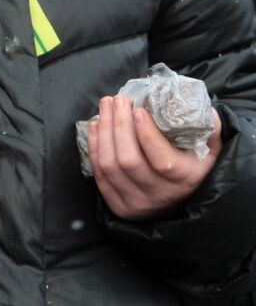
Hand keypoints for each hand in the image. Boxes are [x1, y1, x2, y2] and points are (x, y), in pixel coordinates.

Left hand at [88, 95, 222, 220]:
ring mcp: (135, 202)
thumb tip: (204, 109)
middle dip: (119, 125)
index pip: (160, 158)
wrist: (179, 204)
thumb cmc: (194, 169)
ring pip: (109, 166)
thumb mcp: (210, 152)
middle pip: (128, 160)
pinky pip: (99, 174)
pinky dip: (94, 147)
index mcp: (184, 179)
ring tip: (105, 107)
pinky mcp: (117, 205)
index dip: (145, 133)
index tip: (137, 109)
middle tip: (117, 100)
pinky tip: (96, 126)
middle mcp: (158, 194)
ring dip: (104, 133)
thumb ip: (210, 130)